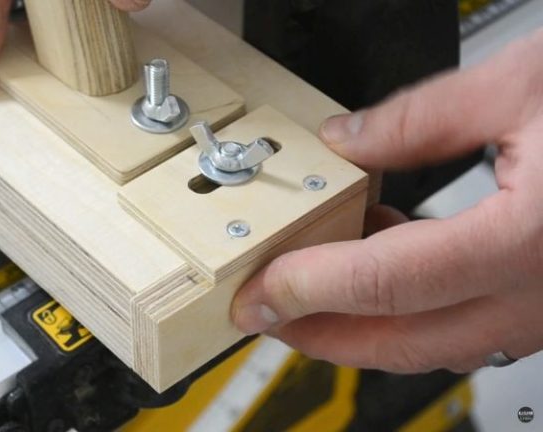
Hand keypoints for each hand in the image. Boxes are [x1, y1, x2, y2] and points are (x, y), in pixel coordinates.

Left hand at [232, 29, 542, 373]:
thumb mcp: (524, 84)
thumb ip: (421, 118)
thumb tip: (348, 138)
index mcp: (531, 237)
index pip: (387, 283)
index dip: (310, 288)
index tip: (260, 288)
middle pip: (402, 340)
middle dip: (320, 334)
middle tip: (264, 313)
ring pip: (433, 343)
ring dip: (359, 326)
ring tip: (305, 291)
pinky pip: (466, 323)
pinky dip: (408, 308)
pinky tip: (377, 265)